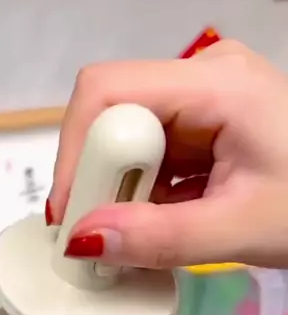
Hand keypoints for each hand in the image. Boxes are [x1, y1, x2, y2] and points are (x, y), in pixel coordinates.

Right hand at [48, 41, 287, 268]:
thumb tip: (80, 240)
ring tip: (129, 234)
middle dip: (97, 174)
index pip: (108, 92)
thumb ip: (160, 237)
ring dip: (118, 185)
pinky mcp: (207, 121)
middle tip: (99, 233)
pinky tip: (153, 221)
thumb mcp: (241, 229)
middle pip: (112, 109)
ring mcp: (206, 95)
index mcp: (217, 83)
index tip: (72, 216)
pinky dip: (141, 188)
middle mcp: (204, 74)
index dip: (76, 152)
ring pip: (128, 133)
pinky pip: (152, 148)